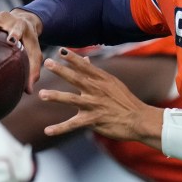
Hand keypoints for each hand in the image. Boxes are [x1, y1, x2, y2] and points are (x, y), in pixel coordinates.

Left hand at [38, 47, 162, 143]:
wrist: (139, 120)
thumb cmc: (125, 101)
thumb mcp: (113, 83)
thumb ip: (96, 72)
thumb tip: (84, 59)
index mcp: (103, 80)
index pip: (86, 66)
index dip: (73, 58)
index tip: (61, 50)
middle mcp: (98, 90)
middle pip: (77, 78)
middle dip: (61, 70)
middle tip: (47, 63)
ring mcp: (95, 105)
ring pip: (72, 100)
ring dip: (56, 97)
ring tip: (42, 94)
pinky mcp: (94, 120)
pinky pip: (73, 125)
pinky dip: (60, 128)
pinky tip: (47, 131)